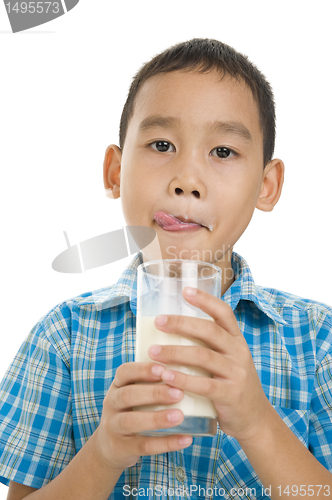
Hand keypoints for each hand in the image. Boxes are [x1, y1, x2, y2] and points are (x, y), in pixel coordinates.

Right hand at [95, 361, 192, 471]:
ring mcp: (113, 426)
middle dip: (154, 393)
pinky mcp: (121, 447)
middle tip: (179, 393)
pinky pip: (143, 446)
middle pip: (127, 395)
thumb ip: (154, 382)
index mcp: (117, 385)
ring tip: (180, 416)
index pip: (124, 372)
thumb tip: (192, 369)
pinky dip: (165, 443)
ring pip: (131, 421)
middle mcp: (111, 403)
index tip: (163, 369)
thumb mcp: (136, 393)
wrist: (111, 445)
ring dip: (157, 418)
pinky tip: (185, 439)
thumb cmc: (134, 410)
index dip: (142, 370)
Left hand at [148, 286, 271, 442]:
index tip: (185, 290)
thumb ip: (208, 347)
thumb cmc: (231, 385)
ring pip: (203, 355)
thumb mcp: (228, 361)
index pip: (224, 312)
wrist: (255, 419)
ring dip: (174, 352)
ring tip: (152, 352)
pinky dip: (182, 379)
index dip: (205, 300)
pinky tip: (165, 376)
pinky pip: (204, 384)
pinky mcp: (230, 394)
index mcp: (236, 340)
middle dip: (181, 323)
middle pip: (209, 330)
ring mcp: (236, 373)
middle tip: (158, 322)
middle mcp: (238, 352)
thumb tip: (171, 332)